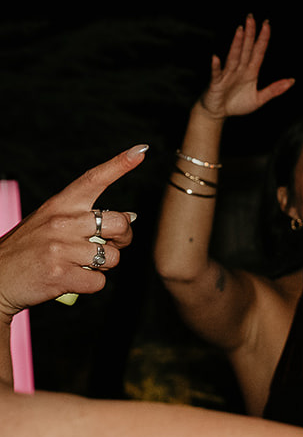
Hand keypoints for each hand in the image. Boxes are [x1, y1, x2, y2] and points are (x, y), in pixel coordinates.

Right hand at [0, 145, 145, 317]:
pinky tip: (71, 280)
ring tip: (79, 265)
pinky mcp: (61, 275)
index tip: (141, 151)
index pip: (93, 180)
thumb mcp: (47, 223)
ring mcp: (60, 249)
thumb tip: (130, 216)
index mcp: (58, 206)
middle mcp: (60, 223)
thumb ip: (83, 218)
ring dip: (103, 266)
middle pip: (120, 223)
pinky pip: (99, 282)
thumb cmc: (27, 251)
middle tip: (110, 245)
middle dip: (123, 238)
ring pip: (113, 256)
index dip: (120, 165)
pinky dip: (91, 284)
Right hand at [197, 15, 294, 120]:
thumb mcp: (259, 99)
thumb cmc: (237, 104)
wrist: (217, 113)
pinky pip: (216, 73)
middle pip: (246, 49)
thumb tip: (292, 81)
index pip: (258, 52)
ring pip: (233, 57)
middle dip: (249, 33)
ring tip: (240, 30)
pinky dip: (216, 66)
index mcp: (251, 72)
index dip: (263, 39)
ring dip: (237, 44)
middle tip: (251, 17)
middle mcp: (239, 70)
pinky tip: (216, 58)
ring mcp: (227, 75)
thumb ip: (274, 90)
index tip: (267, 24)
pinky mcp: (216, 84)